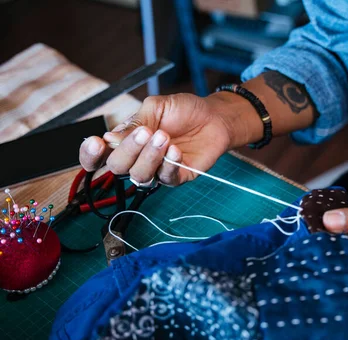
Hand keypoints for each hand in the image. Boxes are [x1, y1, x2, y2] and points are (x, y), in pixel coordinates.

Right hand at [79, 92, 260, 185]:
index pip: (98, 156)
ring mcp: (157, 170)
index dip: (90, 155)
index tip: (97, 142)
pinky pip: (166, 179)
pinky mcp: (177, 177)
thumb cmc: (183, 111)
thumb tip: (110, 138)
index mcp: (126, 141)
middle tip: (146, 131)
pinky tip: (176, 149)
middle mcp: (138, 158)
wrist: (214, 117)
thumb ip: (134, 123)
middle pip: (117, 167)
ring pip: (140, 176)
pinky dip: (169, 164)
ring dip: (149, 156)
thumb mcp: (156, 108)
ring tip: (164, 137)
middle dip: (128, 149)